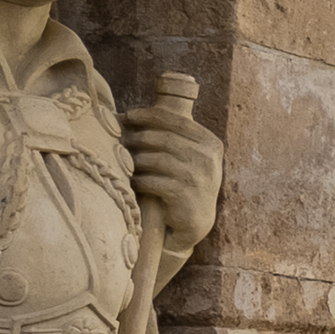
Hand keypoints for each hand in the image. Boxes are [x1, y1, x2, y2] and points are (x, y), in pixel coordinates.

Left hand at [124, 93, 223, 262]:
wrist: (196, 219)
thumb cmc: (186, 181)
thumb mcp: (191, 156)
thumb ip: (175, 137)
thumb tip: (135, 116)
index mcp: (211, 143)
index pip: (178, 121)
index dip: (150, 115)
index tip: (129, 114)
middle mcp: (207, 158)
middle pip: (165, 139)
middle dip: (139, 138)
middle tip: (123, 140)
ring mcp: (197, 177)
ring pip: (157, 159)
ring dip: (136, 160)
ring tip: (127, 162)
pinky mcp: (183, 194)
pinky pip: (152, 181)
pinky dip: (139, 180)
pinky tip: (133, 182)